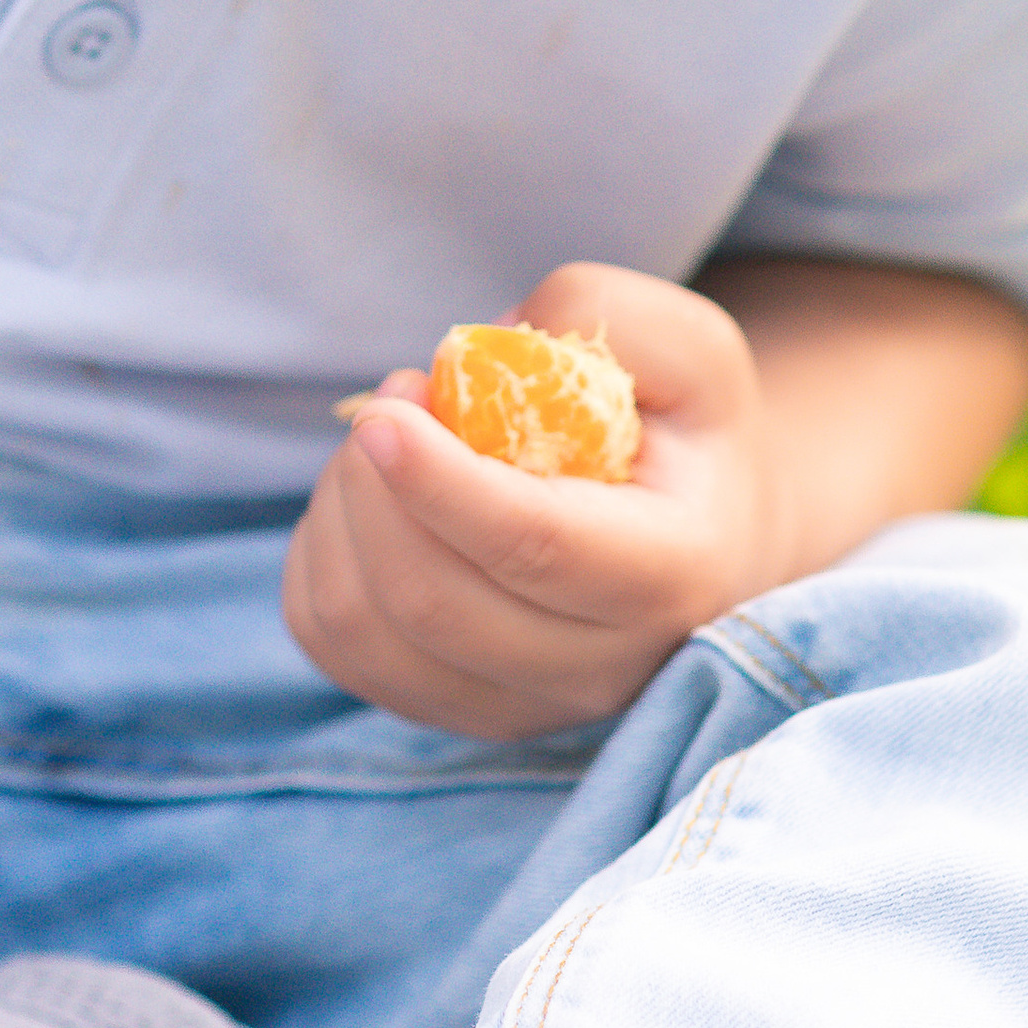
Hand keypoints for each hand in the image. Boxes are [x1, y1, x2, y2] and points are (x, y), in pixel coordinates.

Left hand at [282, 262, 794, 741]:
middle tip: (398, 394)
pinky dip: (321, 557)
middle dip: (375, 484)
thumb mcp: (686, 343)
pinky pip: (334, 643)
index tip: (382, 415)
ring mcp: (519, 709)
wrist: (705, 532)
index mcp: (670, 573)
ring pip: (366, 632)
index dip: (441, 483)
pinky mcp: (450, 710)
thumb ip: (595, 316)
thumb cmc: (688, 424)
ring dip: (343, 514)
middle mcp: (599, 671)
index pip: (535, 548)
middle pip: (433, 601)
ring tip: (384, 445)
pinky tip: (370, 502)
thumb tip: (474, 353)